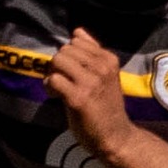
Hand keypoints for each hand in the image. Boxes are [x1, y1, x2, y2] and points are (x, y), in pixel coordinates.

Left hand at [47, 28, 134, 164]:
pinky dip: (50, 86)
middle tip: (63, 81)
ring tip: (58, 88)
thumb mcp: (105, 75)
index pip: (77, 41)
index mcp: (109, 59)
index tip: (71, 71)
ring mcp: (91, 82)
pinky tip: (55, 96)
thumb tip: (78, 31)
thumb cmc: (107, 107)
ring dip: (53, 73)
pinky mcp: (79, 98)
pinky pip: (54, 79)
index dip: (69, 55)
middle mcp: (101, 67)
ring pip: (58, 60)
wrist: (116, 137)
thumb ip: (92, 53)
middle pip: (65, 49)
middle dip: (59, 64)